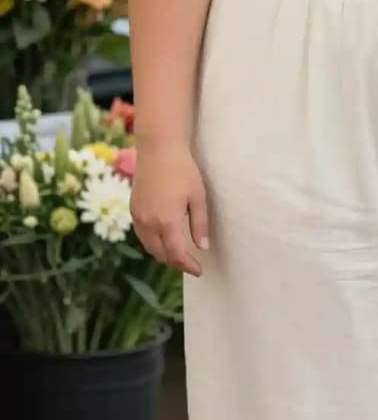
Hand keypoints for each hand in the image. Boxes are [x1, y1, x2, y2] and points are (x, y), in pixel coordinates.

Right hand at [130, 143, 209, 277]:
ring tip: (178, 254)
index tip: (199, 270)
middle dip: (176, 262)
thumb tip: (202, 247)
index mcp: (167, 222)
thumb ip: (199, 224)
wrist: (158, 148)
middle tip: (191, 264)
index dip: (188, 266)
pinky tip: (163, 239)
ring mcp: (138, 216)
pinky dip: (153, 243)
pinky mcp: (133, 209)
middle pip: (161, 255)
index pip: (177, 255)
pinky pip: (142, 235)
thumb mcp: (198, 197)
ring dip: (163, 254)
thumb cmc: (183, 170)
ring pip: (149, 247)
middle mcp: (148, 223)